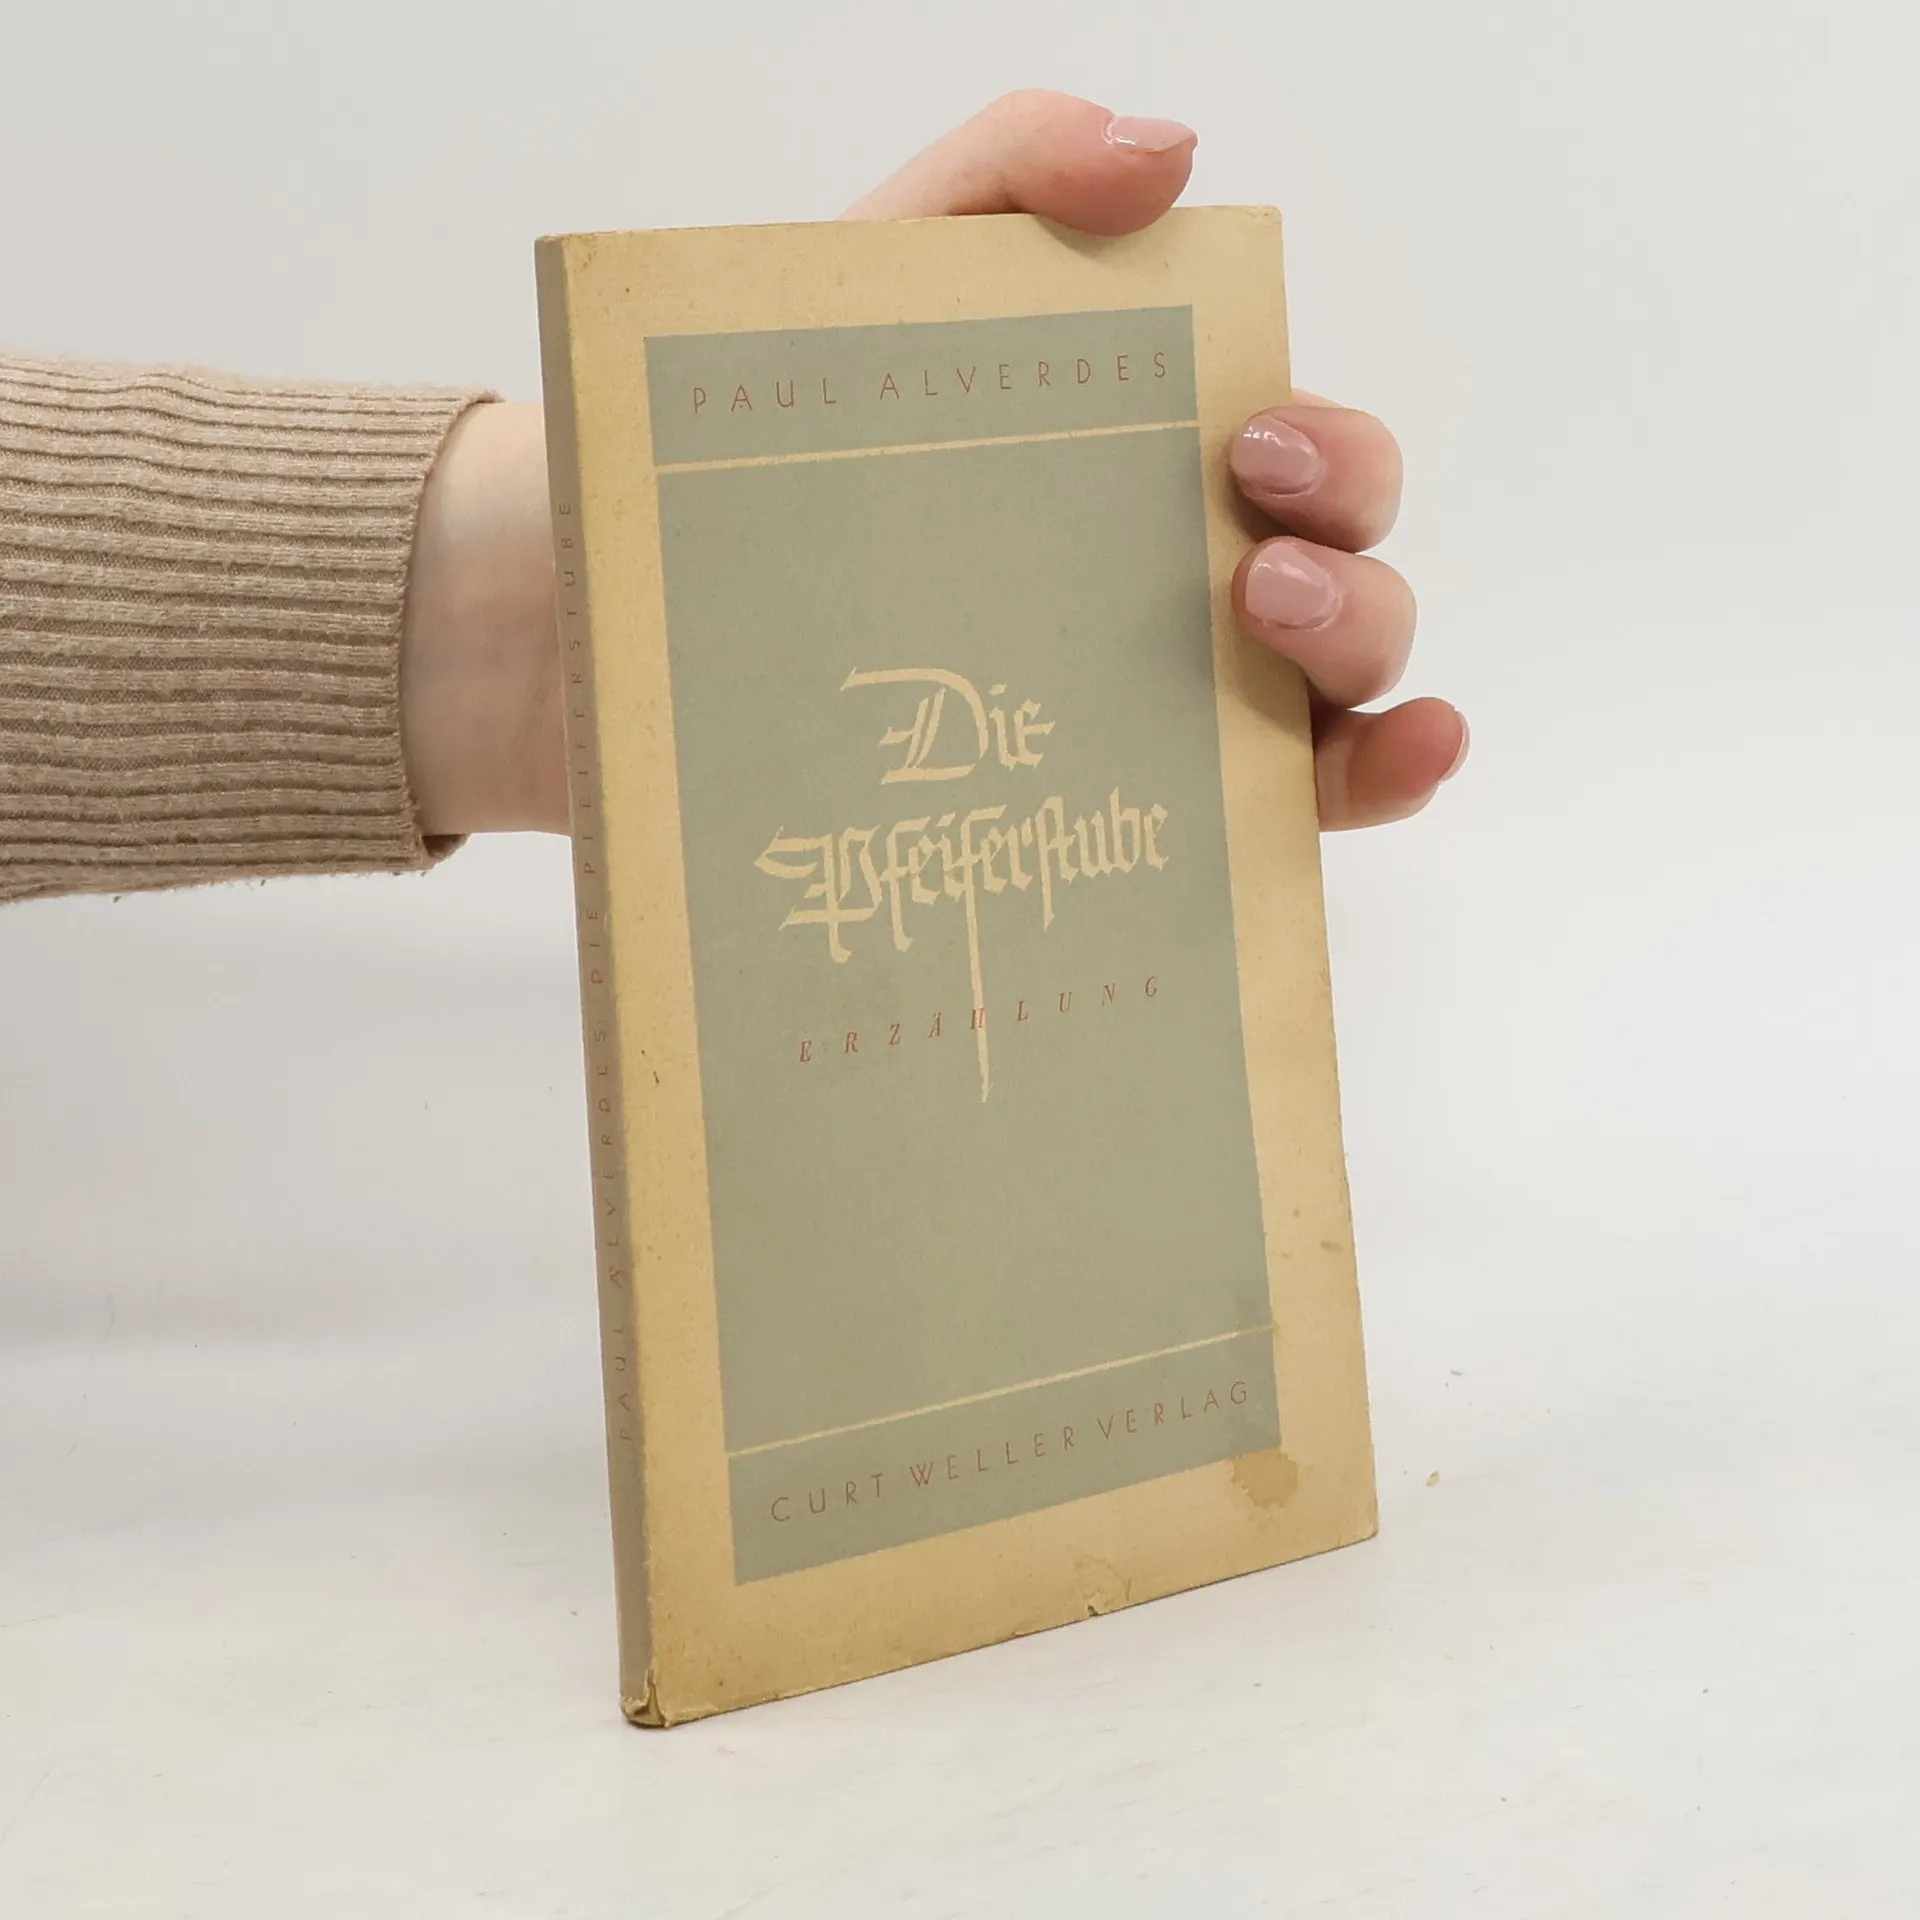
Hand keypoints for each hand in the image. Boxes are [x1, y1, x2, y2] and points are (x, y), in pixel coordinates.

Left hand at [847, 90, 1467, 830]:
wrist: (659, 633)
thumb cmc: (776, 471)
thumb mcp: (867, 295)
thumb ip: (1003, 184)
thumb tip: (1161, 149)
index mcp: (1146, 476)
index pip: (1296, 455)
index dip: (1324, 448)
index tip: (1248, 442)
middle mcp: (1182, 591)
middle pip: (1342, 558)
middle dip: (1342, 529)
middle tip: (1250, 524)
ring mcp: (1177, 711)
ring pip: (1344, 678)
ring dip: (1360, 639)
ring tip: (1267, 614)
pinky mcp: (1156, 816)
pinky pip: (1309, 803)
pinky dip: (1389, 769)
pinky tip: (1411, 747)